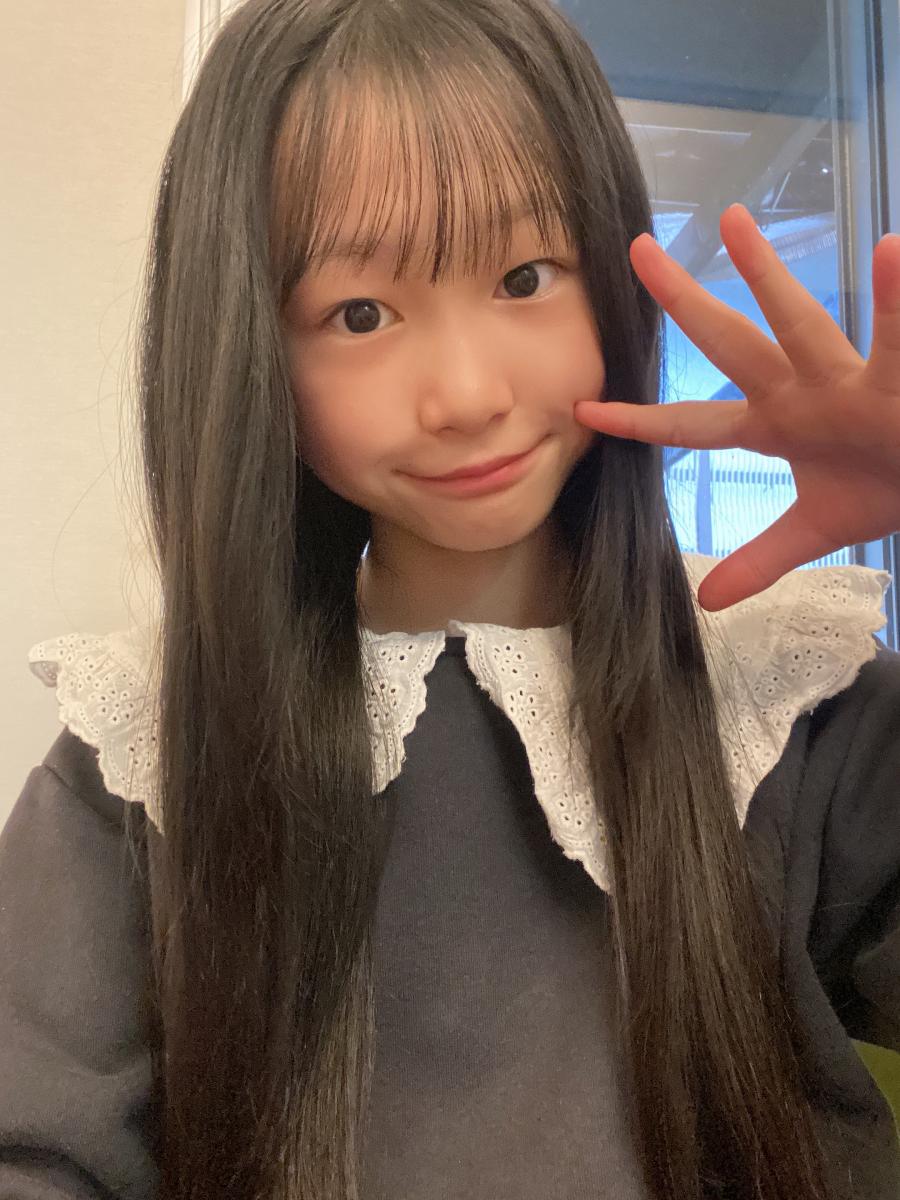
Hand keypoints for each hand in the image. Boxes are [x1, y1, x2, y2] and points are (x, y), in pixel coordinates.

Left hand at [573, 204, 899, 611]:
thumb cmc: (887, 483)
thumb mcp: (816, 529)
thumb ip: (760, 559)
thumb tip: (706, 600)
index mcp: (775, 425)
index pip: (692, 425)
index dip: (639, 420)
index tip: (586, 411)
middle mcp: (800, 391)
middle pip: (730, 344)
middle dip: (683, 305)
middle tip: (636, 251)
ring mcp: (846, 381)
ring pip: (800, 324)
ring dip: (768, 277)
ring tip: (734, 223)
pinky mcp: (897, 381)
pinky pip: (895, 337)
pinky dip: (896, 299)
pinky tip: (890, 249)